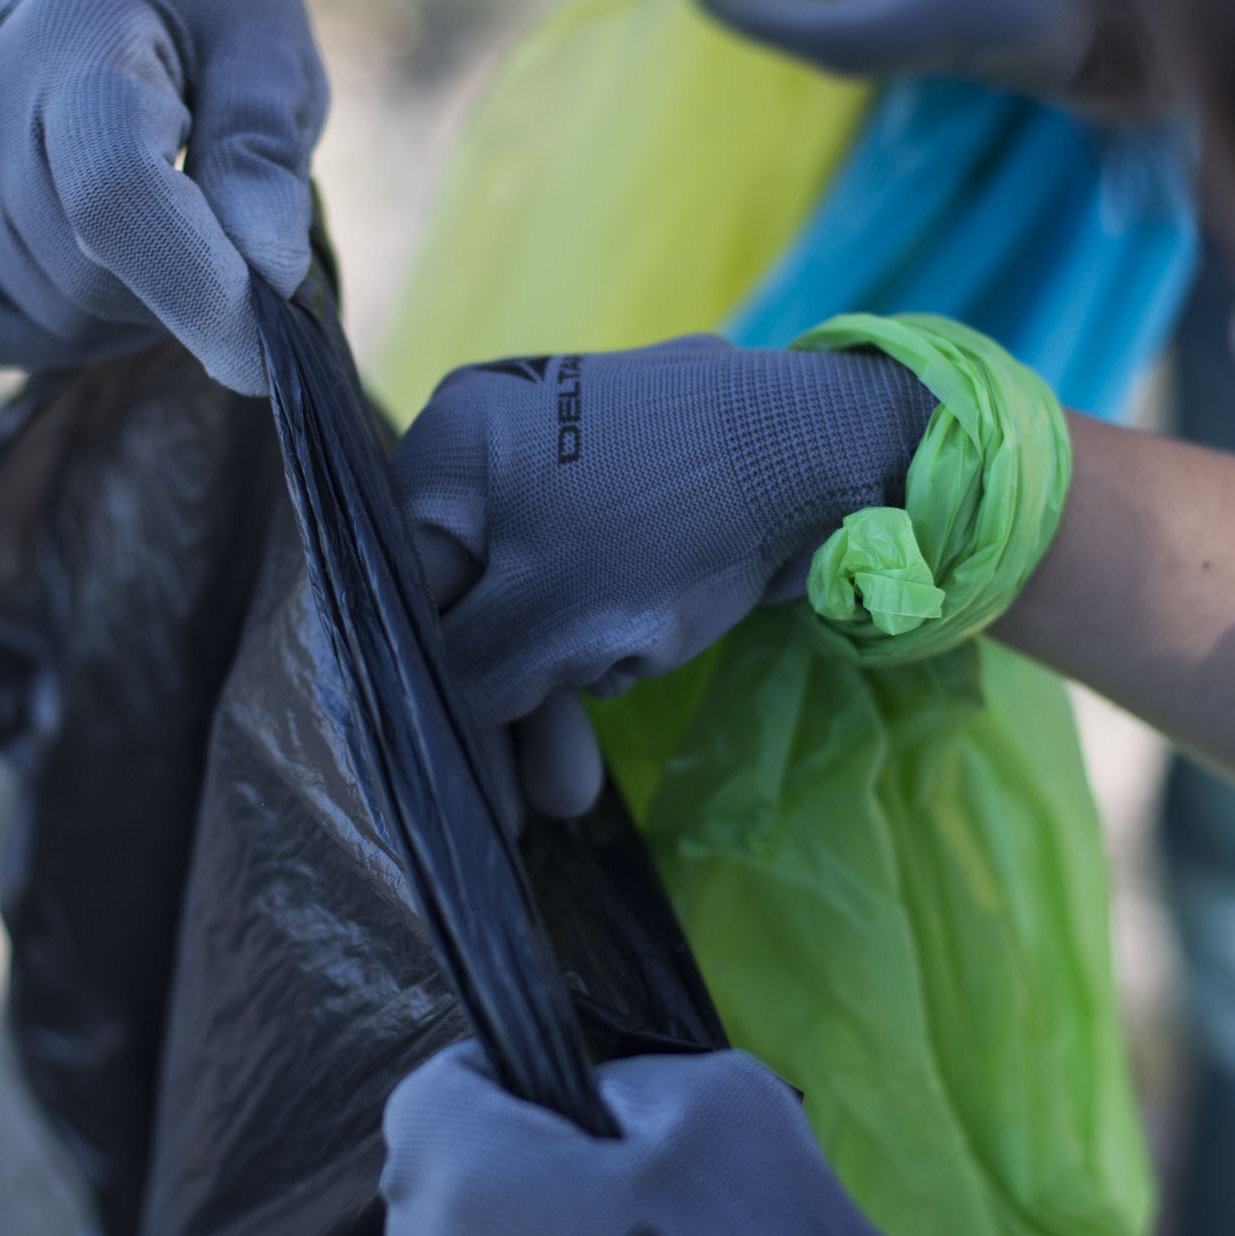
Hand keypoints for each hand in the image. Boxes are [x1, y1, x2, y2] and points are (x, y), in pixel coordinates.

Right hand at [0, 0, 326, 392]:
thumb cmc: (214, 12)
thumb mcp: (271, 53)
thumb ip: (264, 156)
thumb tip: (267, 275)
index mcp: (79, 41)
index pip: (113, 195)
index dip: (196, 288)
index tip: (268, 350)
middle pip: (89, 275)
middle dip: (184, 295)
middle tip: (237, 237)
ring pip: (52, 320)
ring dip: (136, 314)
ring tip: (179, 232)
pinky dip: (70, 330)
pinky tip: (117, 266)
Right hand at [391, 338, 933, 817]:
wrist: (830, 453)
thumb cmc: (663, 531)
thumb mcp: (540, 625)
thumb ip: (468, 674)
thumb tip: (449, 707)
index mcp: (452, 448)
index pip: (404, 585)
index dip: (430, 683)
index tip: (462, 769)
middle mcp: (501, 439)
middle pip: (475, 595)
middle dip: (510, 705)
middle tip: (542, 797)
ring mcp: (575, 455)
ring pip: (542, 593)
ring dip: (564, 686)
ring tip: (579, 782)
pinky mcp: (642, 481)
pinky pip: (597, 572)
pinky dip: (608, 631)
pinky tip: (641, 665)